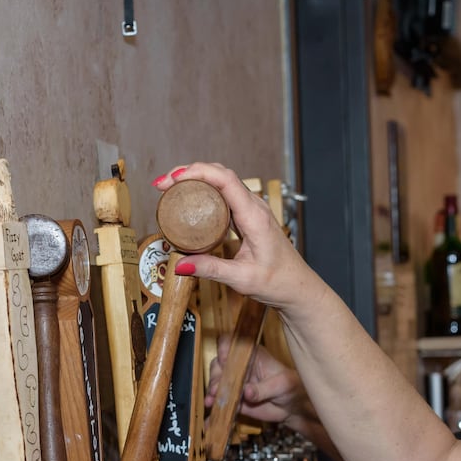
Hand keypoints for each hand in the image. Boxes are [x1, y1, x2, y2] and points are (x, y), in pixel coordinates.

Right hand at [152, 163, 321, 313]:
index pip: (225, 180)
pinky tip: (190, 199)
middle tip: (163, 185)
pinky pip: (225, 194)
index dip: (197, 173)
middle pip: (220, 174)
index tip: (173, 180)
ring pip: (222, 181)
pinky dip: (205, 190)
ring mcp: (253, 209)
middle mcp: (255, 207)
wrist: (298, 288)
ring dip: (196, 179)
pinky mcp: (249, 216)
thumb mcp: (242, 278)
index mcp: (255, 216)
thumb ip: (211, 269)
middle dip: (189, 172)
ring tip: (170, 188)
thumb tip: (180, 264)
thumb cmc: (278, 282)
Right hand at [205, 334, 312, 425]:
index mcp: (252, 354)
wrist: (293, 408)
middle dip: (216, 376)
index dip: (225, 349)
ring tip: (213, 399)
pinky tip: (211, 408)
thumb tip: (246, 391)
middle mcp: (240, 366)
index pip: (232, 343)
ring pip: (217, 381)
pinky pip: (221, 400)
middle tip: (218, 388)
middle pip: (219, 364)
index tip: (224, 361)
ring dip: (213, 390)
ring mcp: (235, 382)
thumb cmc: (291, 387)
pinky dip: (214, 404)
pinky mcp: (234, 397)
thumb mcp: (281, 385)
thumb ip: (263, 389)